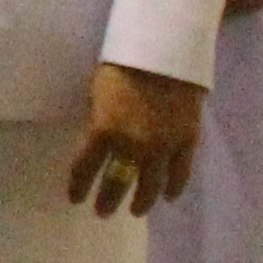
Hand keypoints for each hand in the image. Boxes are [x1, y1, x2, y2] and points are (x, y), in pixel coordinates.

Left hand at [67, 64, 205, 214]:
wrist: (167, 50)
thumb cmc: (123, 63)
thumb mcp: (98, 92)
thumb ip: (98, 120)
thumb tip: (98, 141)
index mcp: (103, 130)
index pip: (85, 167)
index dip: (79, 186)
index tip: (75, 199)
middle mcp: (132, 146)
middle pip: (118, 182)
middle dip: (108, 199)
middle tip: (103, 212)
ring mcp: (162, 147)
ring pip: (151, 185)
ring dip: (142, 201)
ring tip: (136, 210)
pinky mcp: (187, 142)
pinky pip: (180, 173)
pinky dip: (173, 187)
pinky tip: (168, 196)